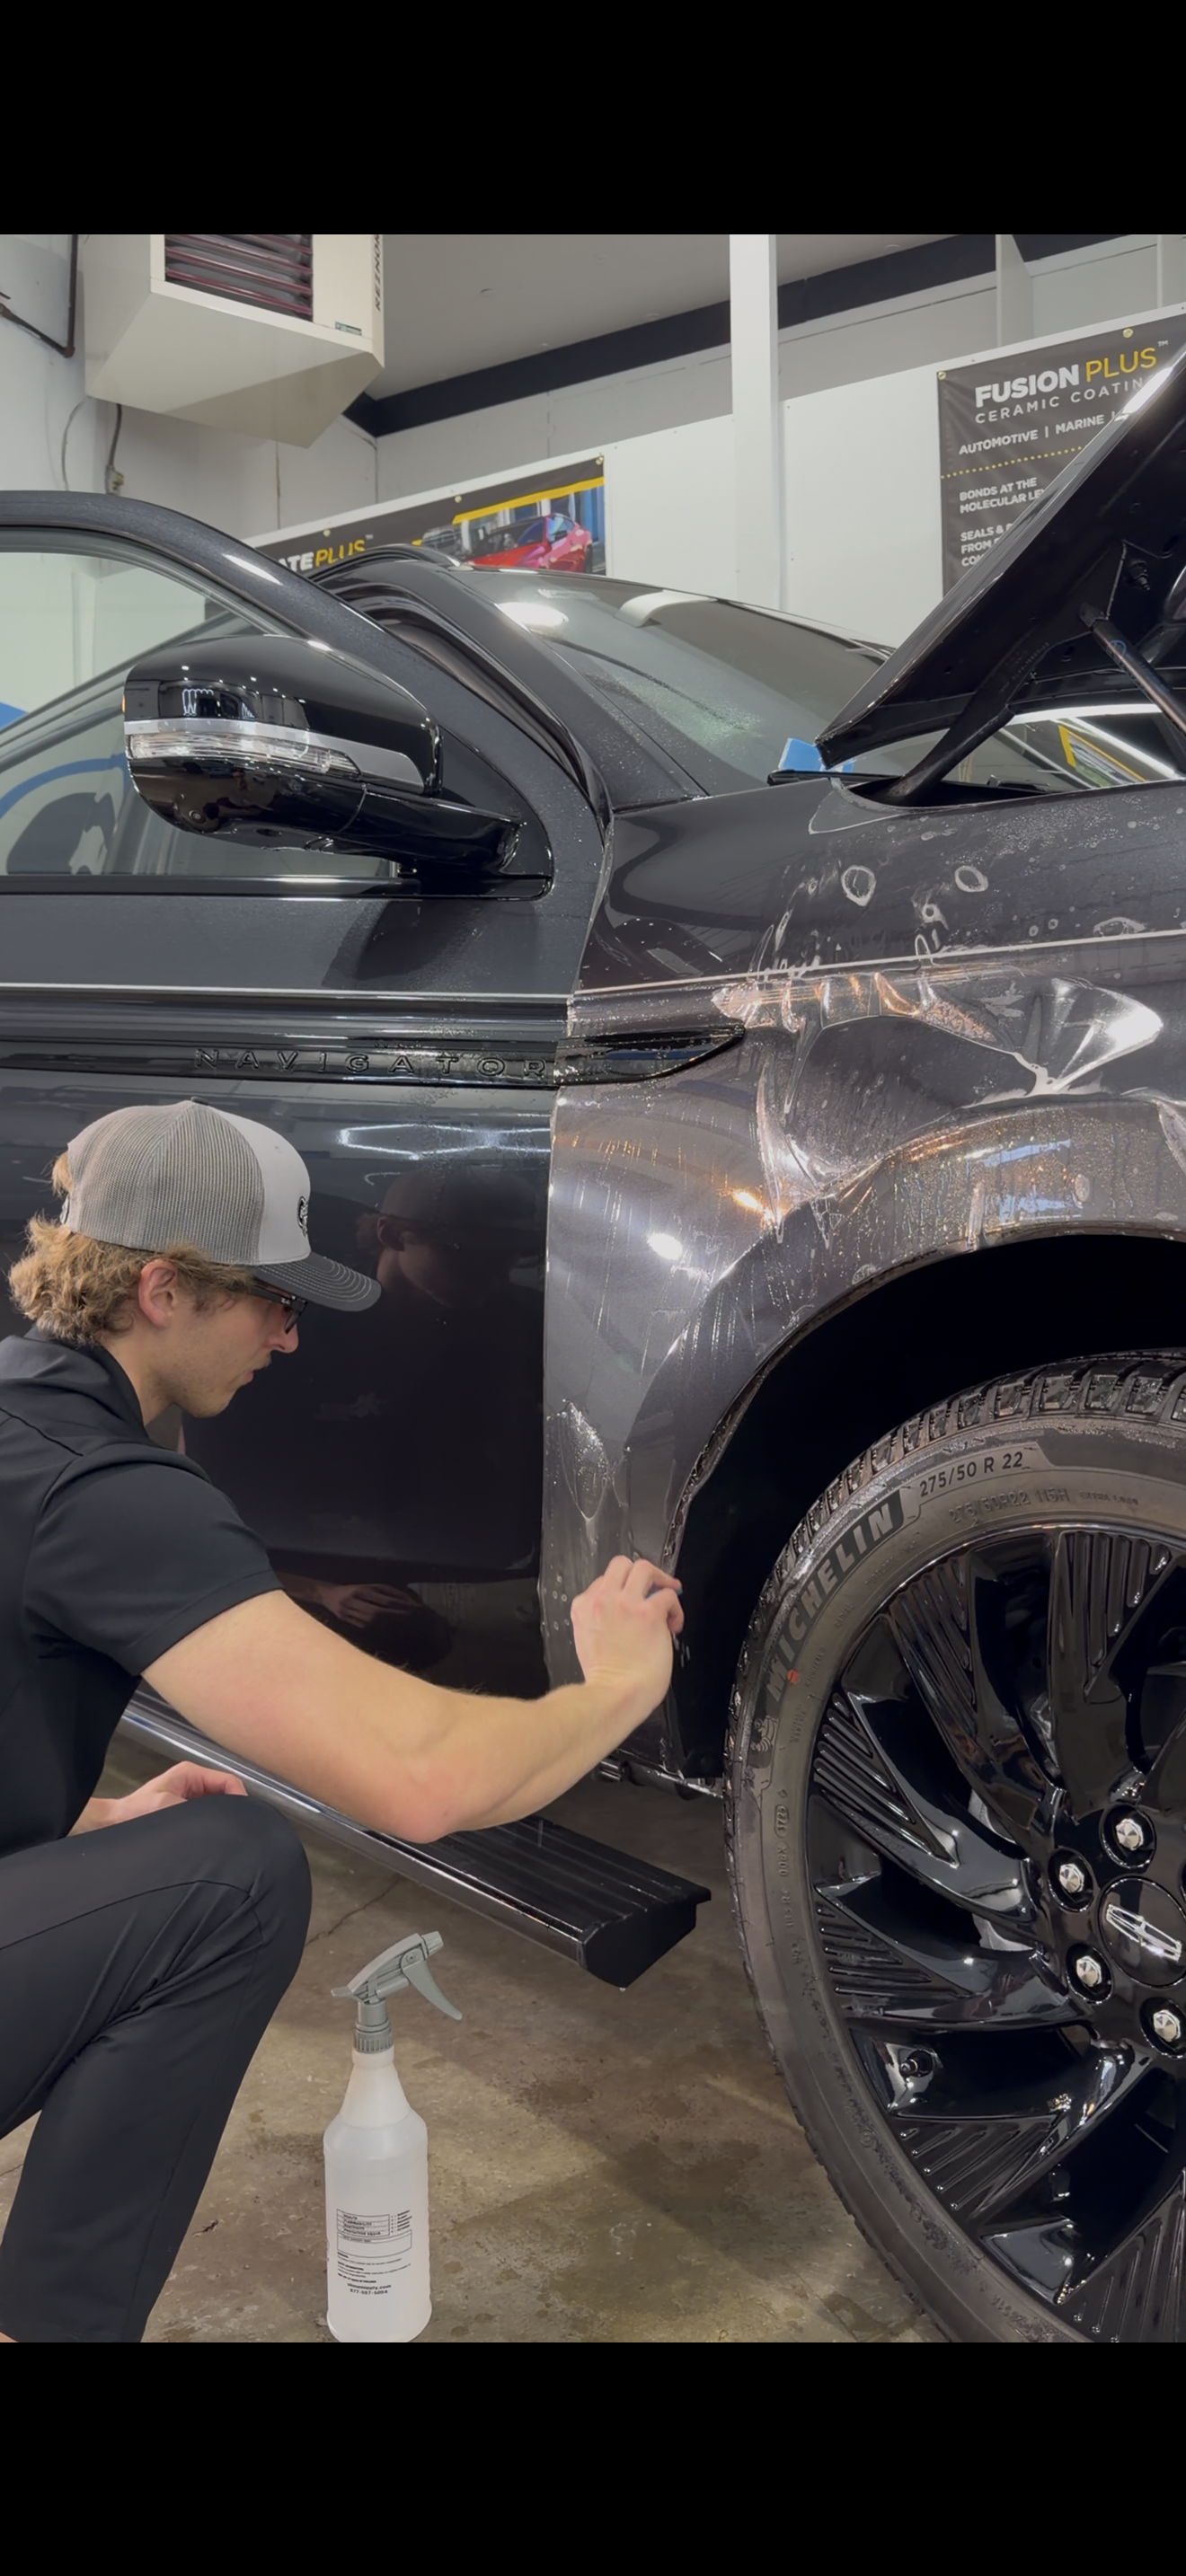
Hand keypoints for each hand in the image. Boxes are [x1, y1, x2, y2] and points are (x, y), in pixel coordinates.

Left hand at [92, 1762, 248, 1826]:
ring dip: (222, 1818)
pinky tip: (214, 1838)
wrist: (114, 1825)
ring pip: (219, 1806)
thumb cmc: (135, 1813)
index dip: (239, 1798)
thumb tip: (218, 1819)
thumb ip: (194, 1808)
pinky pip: (208, 1816)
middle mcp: (194, 1783)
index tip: (244, 1819)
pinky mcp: (186, 1812)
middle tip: (238, 1830)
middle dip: (233, 1809)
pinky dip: (213, 1825)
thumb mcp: (165, 1805)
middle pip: (226, 1793)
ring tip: (227, 1835)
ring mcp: (191, 1797)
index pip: (228, 1781)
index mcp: (191, 1774)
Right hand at [570, 1556, 683, 1730]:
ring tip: (668, 1594)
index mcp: (584, 1607)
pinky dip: (675, 1608)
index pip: (603, 1582)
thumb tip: (620, 1616)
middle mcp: (602, 1600)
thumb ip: (598, 1620)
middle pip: (620, 1564)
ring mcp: (625, 1604)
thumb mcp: (587, 1640)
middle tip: (653, 1586)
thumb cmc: (605, 1678)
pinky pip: (668, 1595)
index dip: (621, 1591)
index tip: (633, 1603)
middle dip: (640, 1574)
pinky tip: (674, 1624)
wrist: (615, 1694)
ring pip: (644, 1567)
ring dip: (660, 1579)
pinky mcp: (648, 1613)